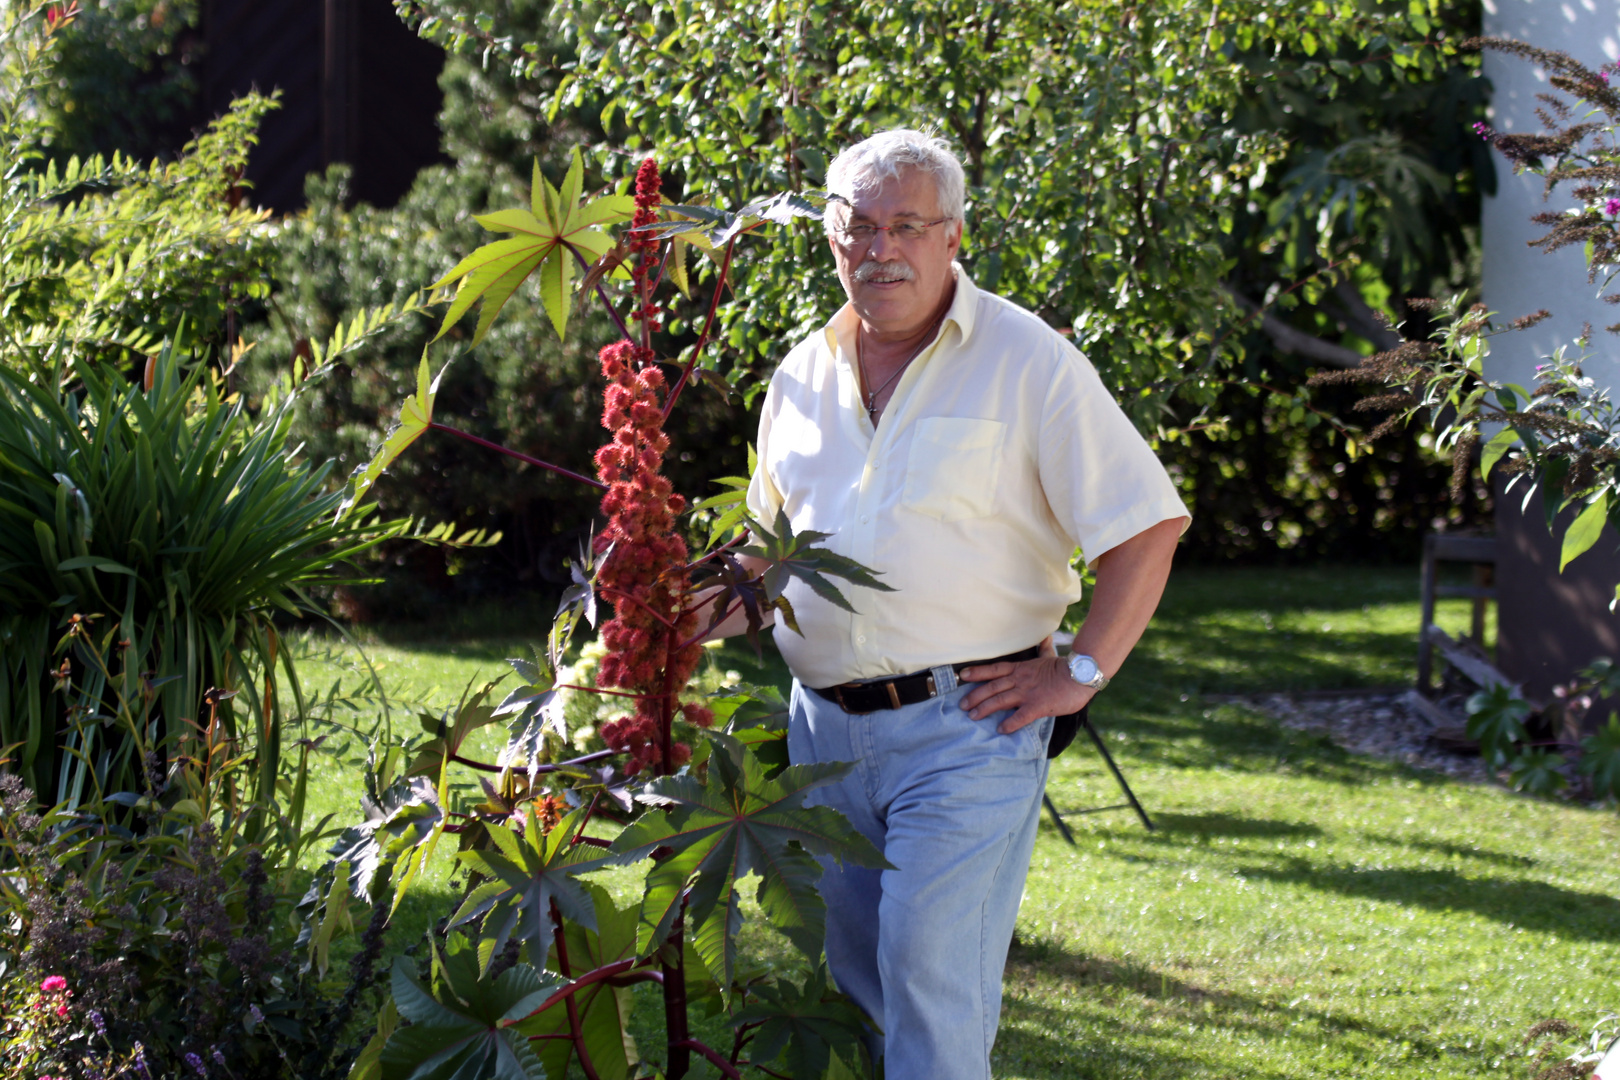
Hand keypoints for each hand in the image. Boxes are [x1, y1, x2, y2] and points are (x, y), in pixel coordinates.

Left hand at [959, 636, 1094, 733]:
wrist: (1081, 676)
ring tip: (973, 717)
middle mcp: (1020, 681)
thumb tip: (1045, 637)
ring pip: (1001, 701)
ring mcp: (1028, 693)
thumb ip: (1044, 649)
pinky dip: (1010, 723)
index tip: (963, 675)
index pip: (995, 669)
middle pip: (992, 687)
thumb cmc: (1065, 668)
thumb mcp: (1050, 657)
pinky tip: (1001, 730)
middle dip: (975, 696)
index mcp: (1021, 669)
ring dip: (985, 709)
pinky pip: (1020, 716)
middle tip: (962, 705)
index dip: (978, 672)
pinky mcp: (1038, 706)